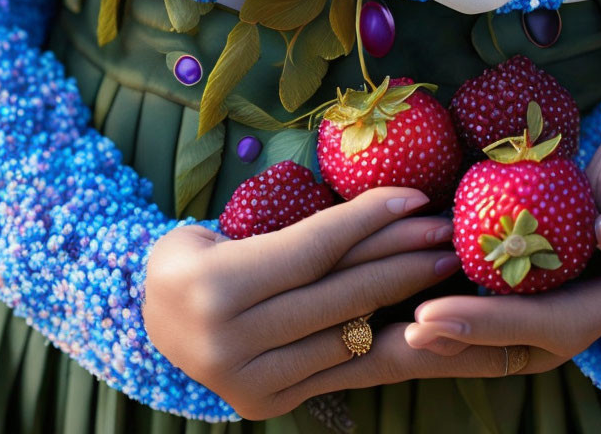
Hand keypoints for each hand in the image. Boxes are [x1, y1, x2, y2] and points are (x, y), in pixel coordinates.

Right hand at [142, 187, 458, 419]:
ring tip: (440, 267)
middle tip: (449, 235)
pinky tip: (421, 317)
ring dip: (404, 300)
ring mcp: (248, 383)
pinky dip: (384, 339)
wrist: (151, 319)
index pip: (311, 248)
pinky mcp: (265, 404)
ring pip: (348, 333)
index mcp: (212, 287)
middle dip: (404, 258)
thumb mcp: (220, 231)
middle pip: (339, 293)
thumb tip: (381, 216)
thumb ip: (291, 238)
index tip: (417, 196)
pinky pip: (341, 368)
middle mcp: (228, 342)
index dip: (368, 219)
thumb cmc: (195, 258)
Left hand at [272, 122, 600, 396]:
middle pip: (497, 347)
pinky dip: (430, 299)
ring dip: (425, 336)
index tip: (430, 316)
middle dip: (437, 347)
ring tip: (365, 331)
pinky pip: (470, 300)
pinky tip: (383, 291)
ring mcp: (538, 302)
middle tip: (375, 339)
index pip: (543, 326)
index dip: (486, 325)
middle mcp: (566, 316)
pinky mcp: (516, 282)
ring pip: (477, 334)